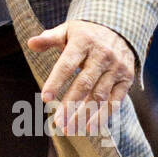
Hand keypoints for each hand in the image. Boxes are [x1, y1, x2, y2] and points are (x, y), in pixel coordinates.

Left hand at [28, 20, 134, 135]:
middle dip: (70, 105)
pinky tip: (90, 128)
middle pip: (84, 84)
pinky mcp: (127, 78)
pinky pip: (115, 100)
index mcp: (83, 42)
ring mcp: (116, 67)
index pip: (67, 65)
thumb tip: (31, 43)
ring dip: (85, 115)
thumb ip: (49, 39)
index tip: (45, 99)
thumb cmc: (85, 34)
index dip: (56, 82)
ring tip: (70, 129)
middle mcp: (102, 55)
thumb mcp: (67, 30)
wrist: (120, 27)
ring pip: (100, 96)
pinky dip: (103, 116)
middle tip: (58, 122)